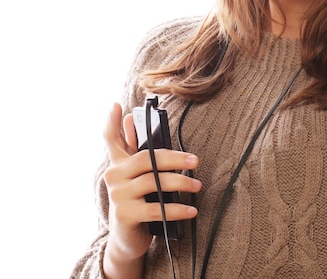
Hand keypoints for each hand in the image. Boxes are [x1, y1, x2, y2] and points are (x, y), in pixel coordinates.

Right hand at [101, 103, 200, 277]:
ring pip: (153, 182)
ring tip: (197, 186)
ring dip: (180, 183)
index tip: (117, 105)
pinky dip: (177, 209)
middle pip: (146, 158)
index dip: (112, 122)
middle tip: (195, 160)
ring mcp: (118, 195)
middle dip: (174, 158)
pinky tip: (191, 210)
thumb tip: (137, 124)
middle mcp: (114, 176)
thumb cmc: (140, 201)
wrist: (127, 240)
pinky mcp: (125, 215)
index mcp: (118, 163)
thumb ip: (142, 155)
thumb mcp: (140, 177)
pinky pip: (156, 208)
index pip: (111, 139)